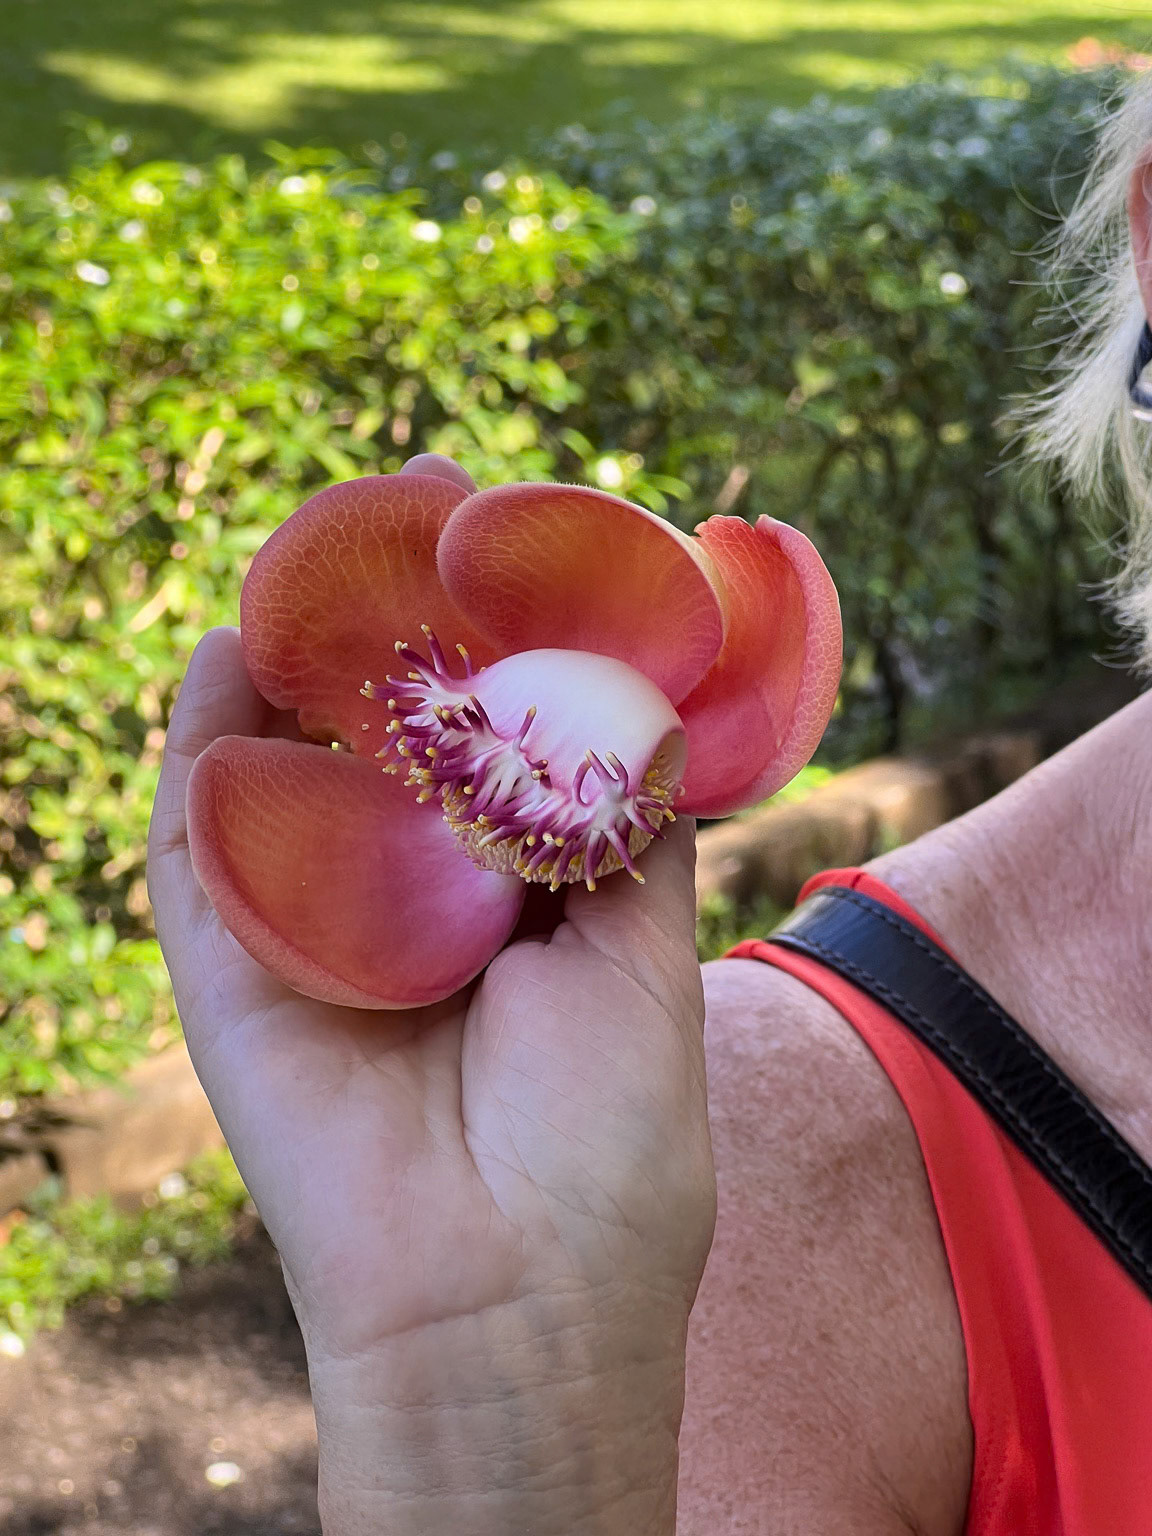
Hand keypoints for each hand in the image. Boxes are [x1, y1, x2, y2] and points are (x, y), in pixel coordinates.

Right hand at [147, 625, 714, 1533]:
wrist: (514, 1294)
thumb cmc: (608, 1137)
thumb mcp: (647, 955)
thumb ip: (634, 832)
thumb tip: (653, 711)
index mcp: (501, 895)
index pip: (484, 738)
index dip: (498, 640)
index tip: (521, 545)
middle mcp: (401, 897)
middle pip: (380, 728)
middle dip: (399, 618)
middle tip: (424, 506)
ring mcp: (309, 920)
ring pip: (284, 757)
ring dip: (301, 648)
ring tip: (333, 542)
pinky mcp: (227, 961)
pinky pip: (198, 828)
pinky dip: (207, 734)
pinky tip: (240, 643)